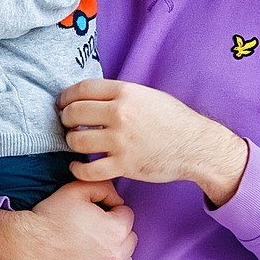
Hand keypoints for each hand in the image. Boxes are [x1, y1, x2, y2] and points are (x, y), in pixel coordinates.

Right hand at [0, 179, 135, 259]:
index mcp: (115, 230)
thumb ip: (103, 187)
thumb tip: (117, 197)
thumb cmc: (49, 218)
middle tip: (94, 232)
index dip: (112, 212)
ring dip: (113, 256)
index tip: (97, 215)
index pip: (127, 216)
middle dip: (116, 233)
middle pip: (129, 241)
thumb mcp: (76, 190)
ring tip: (91, 250)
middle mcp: (115, 257)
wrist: (25, 247)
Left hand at [58, 79, 249, 204]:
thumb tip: (91, 97)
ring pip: (77, 140)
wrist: (196, 146)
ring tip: (76, 143)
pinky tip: (77, 165)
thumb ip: (120, 94)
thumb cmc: (174, 120)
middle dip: (65, 119)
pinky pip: (88, 169)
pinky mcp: (123, 165)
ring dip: (71, 142)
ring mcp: (121, 140)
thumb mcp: (147, 95)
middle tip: (68, 124)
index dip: (66, 96)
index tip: (63, 103)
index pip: (82, 89)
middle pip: (74, 113)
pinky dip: (77, 169)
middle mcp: (120, 114)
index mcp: (125, 92)